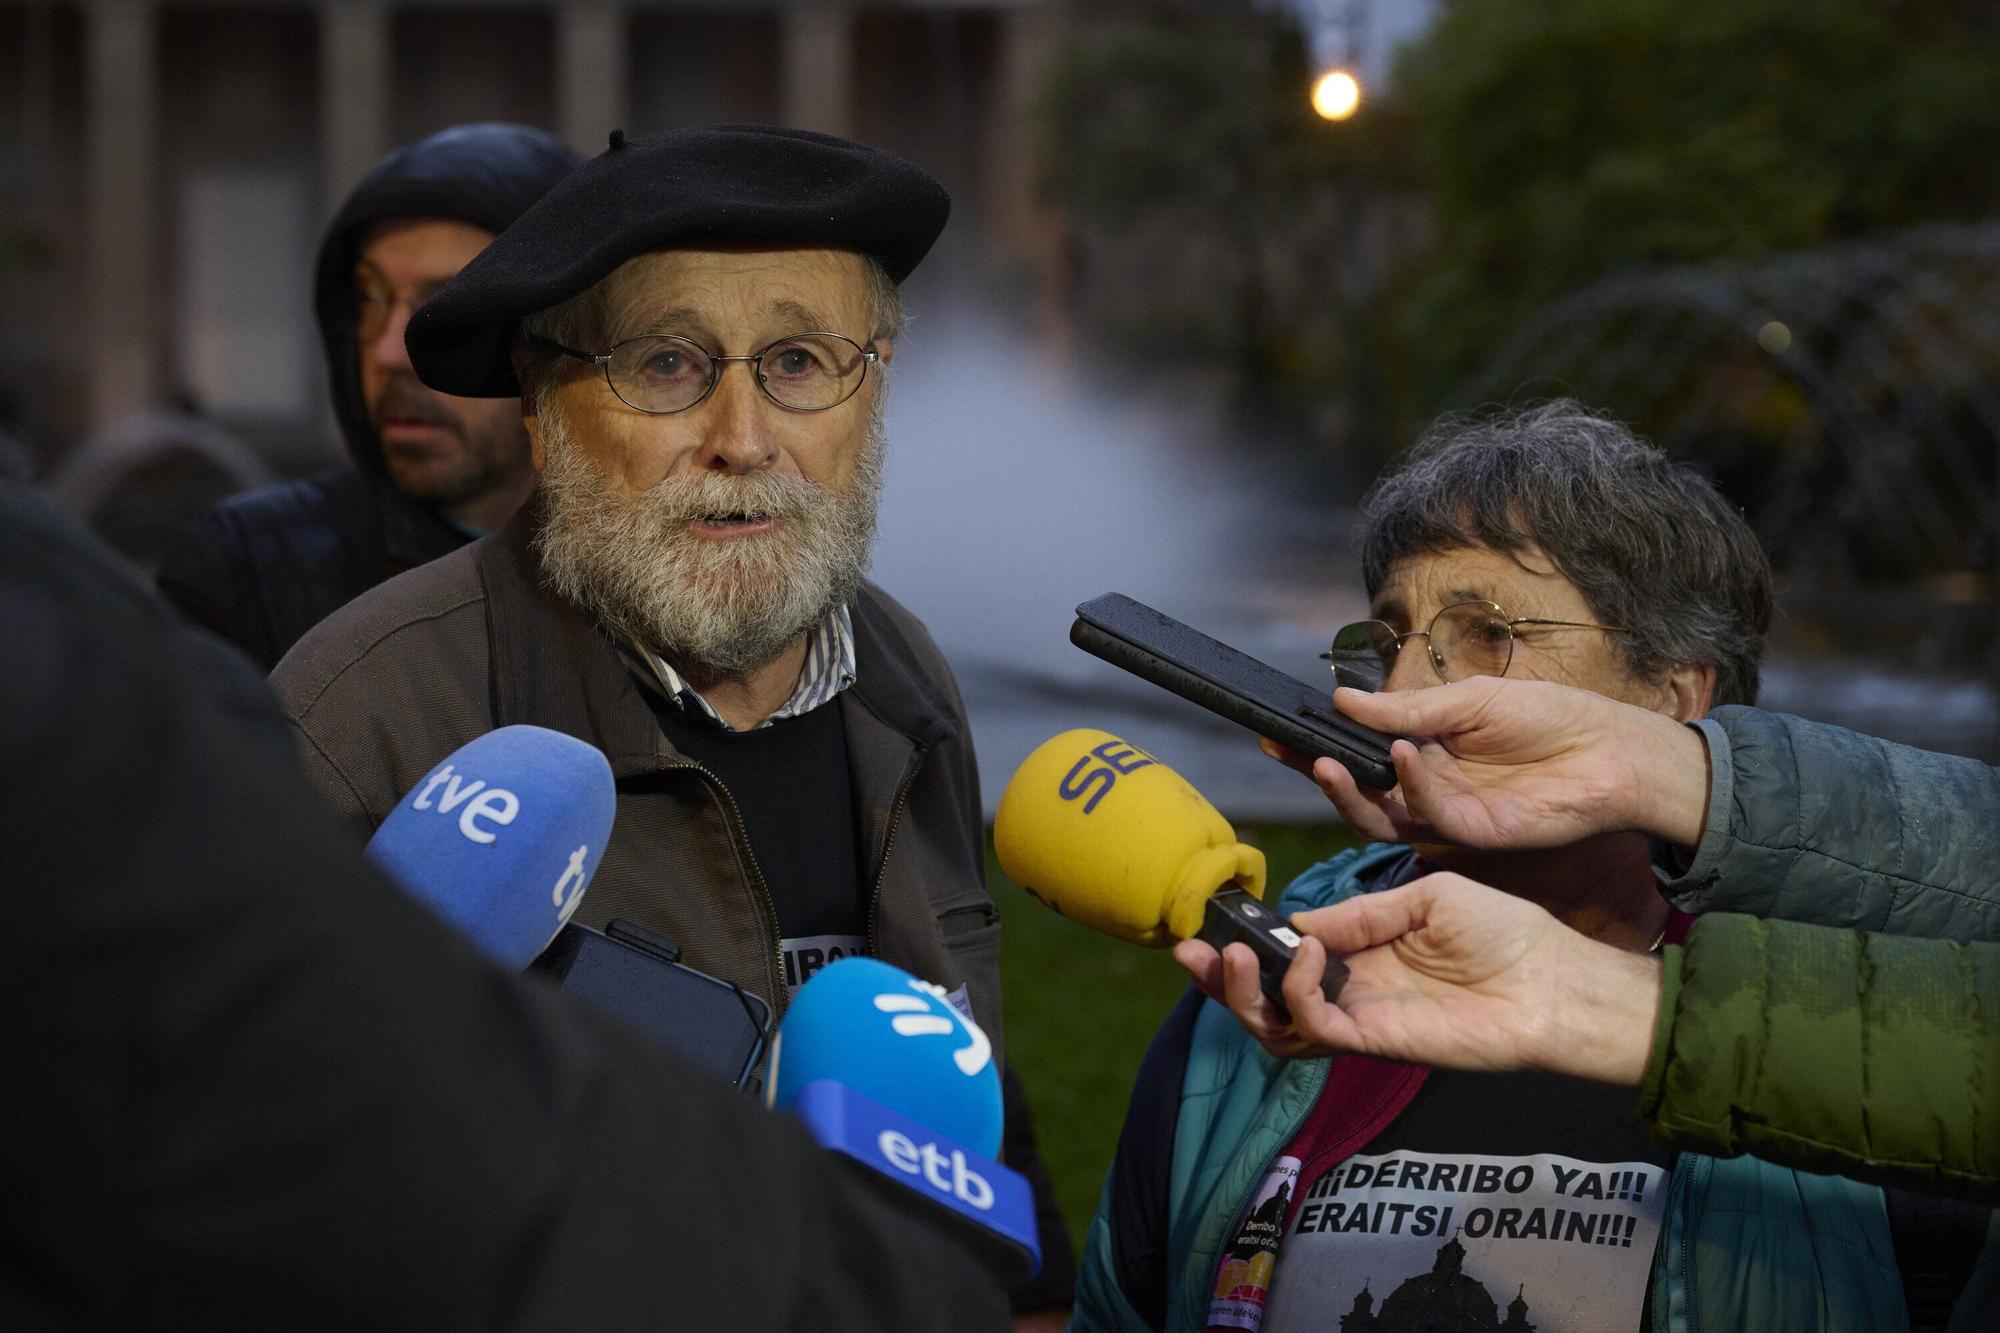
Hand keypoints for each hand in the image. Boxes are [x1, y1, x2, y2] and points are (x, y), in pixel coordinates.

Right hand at [1181, 873, 1662, 1082]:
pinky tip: (1307, 952)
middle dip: (1222, 979)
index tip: (1224, 913)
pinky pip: (1316, 1028)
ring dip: (1245, 995)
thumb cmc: (1505, 932)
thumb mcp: (1426, 897)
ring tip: (1233, 958)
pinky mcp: (1376, 1042)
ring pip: (1278, 1026)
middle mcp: (1352, 989)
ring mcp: (1361, 1019)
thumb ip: (1360, 912)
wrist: (1555, 981)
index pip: (1287, 952)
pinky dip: (1298, 991)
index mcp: (1362, 951)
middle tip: (1192, 951)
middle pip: (1267, 999)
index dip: (1251, 938)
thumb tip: (1296, 922)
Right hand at [1268, 677, 1709, 849]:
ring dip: (1350, 791)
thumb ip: (1405, 709)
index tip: (1280, 733)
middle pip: (1357, 790)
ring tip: (1329, 763)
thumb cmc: (1548, 716)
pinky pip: (1428, 815)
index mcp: (1423, 751)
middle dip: (1318, 774)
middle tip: (1288, 752)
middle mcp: (1426, 787)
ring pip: (1380, 816)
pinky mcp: (1471, 835)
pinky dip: (1412, 784)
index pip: (1358, 752)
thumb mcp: (1468, 699)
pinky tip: (1406, 756)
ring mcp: (1446, 814)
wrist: (1610, 751)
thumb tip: (1342, 700)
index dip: (1318, 747)